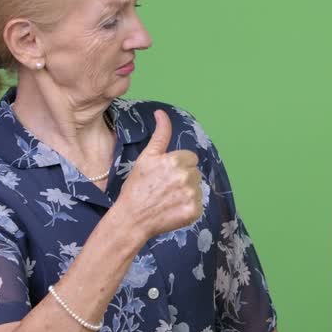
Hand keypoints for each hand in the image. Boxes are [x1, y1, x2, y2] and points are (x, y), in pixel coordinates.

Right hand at [116, 110, 203, 239]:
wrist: (132, 219)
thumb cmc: (136, 187)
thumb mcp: (146, 157)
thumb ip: (160, 134)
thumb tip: (161, 112)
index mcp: (175, 160)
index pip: (190, 158)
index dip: (178, 165)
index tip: (165, 174)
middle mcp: (185, 176)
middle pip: (195, 172)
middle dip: (183, 177)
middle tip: (164, 187)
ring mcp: (191, 195)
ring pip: (198, 187)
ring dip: (187, 191)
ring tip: (168, 198)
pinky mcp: (194, 211)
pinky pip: (199, 204)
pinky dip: (189, 207)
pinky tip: (173, 209)